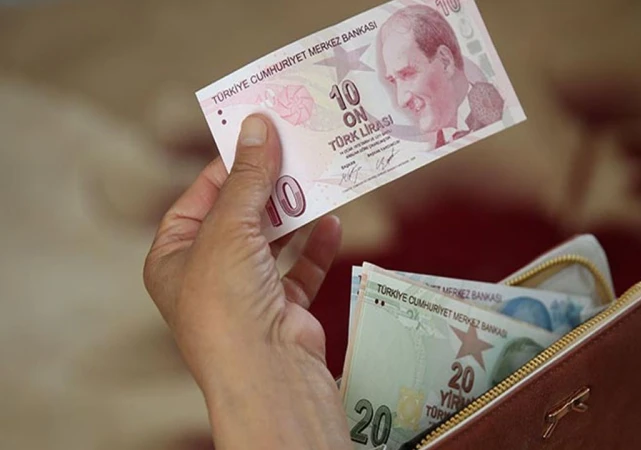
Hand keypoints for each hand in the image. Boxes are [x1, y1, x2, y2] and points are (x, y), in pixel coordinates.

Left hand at [143, 114, 348, 449]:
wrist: (266, 373)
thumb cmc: (228, 302)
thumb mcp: (230, 228)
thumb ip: (248, 177)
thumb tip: (257, 127)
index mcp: (174, 257)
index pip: (200, 197)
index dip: (228, 165)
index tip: (259, 134)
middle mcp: (207, 274)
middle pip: (240, 216)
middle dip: (268, 186)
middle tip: (295, 149)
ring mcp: (246, 293)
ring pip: (273, 241)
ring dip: (295, 213)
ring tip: (318, 178)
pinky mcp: (282, 308)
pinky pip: (300, 270)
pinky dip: (315, 247)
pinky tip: (332, 222)